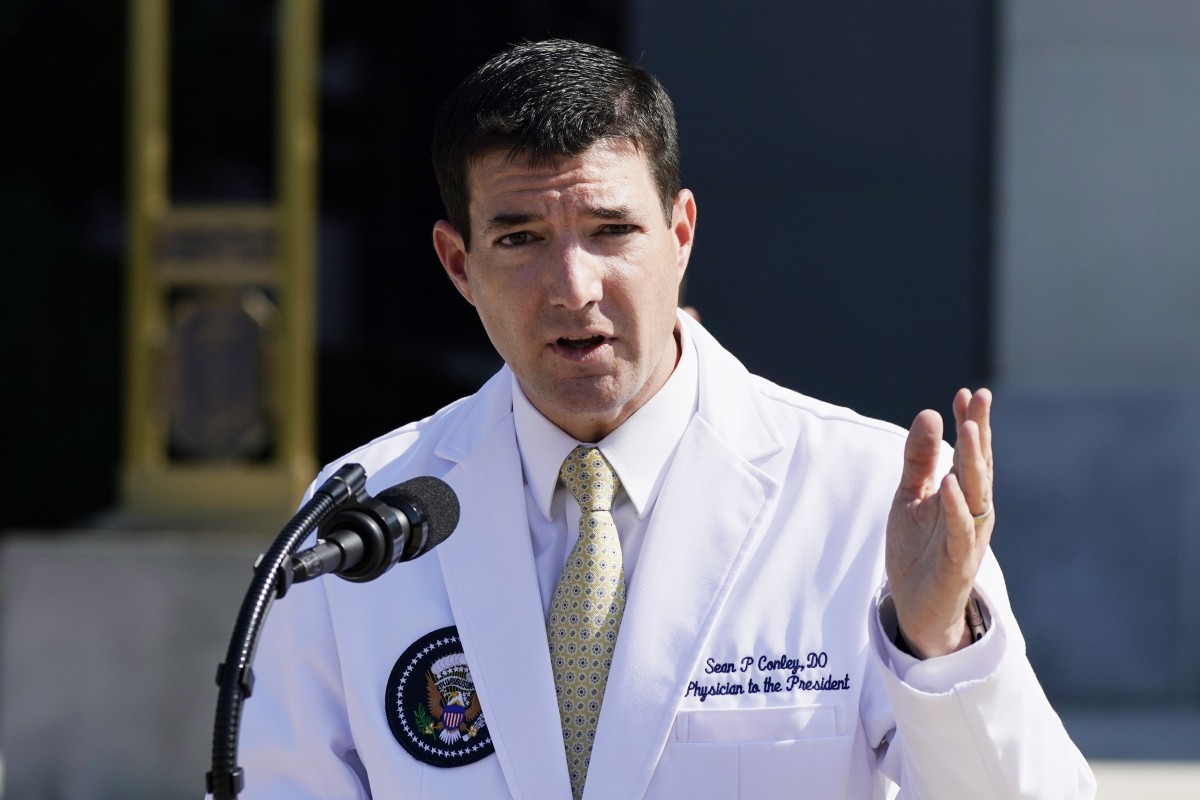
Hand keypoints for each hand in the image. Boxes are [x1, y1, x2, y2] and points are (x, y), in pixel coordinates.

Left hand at [886, 388, 994, 658]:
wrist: (915, 606)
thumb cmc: (918, 548)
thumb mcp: (910, 497)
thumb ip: (918, 460)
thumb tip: (929, 414)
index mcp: (963, 494)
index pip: (970, 452)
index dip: (971, 422)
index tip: (967, 392)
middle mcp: (973, 511)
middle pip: (979, 466)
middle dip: (979, 432)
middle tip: (977, 400)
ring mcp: (969, 536)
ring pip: (976, 494)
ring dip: (974, 462)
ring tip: (969, 429)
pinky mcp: (959, 562)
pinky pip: (961, 532)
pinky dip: (956, 508)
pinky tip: (950, 484)